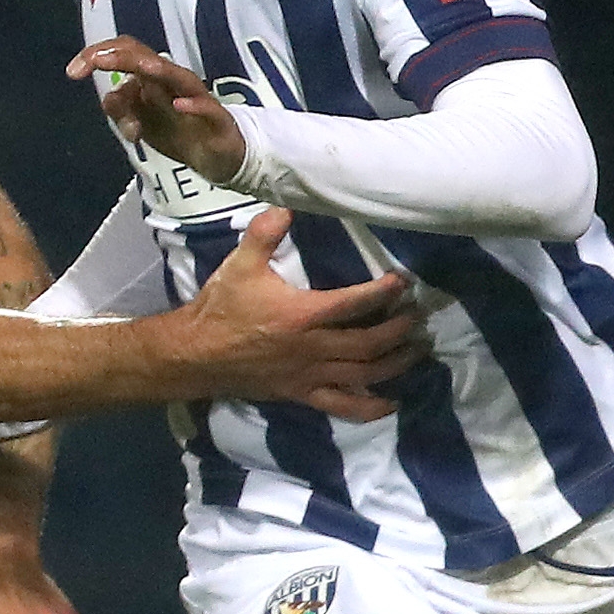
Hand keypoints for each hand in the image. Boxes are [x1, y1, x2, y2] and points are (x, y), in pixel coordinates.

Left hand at [68, 33, 247, 181]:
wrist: (215, 158)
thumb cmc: (177, 133)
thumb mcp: (141, 124)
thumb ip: (122, 110)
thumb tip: (108, 96)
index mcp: (153, 79)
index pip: (125, 53)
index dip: (98, 56)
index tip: (72, 71)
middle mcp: (173, 82)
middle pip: (147, 58)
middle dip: (120, 56)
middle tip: (95, 63)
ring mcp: (196, 98)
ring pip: (178, 77)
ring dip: (160, 70)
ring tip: (141, 67)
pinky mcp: (217, 119)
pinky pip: (207, 108)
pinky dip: (194, 106)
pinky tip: (179, 105)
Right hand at [164, 210, 425, 419]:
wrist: (196, 354)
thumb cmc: (221, 308)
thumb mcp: (240, 263)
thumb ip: (265, 232)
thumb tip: (286, 206)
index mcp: (302, 314)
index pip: (355, 302)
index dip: (385, 292)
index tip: (403, 282)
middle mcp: (313, 348)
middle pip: (369, 343)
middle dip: (399, 330)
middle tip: (417, 317)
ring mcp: (310, 375)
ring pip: (364, 374)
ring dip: (396, 363)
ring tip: (417, 350)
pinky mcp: (303, 394)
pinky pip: (343, 406)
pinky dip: (371, 407)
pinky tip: (392, 402)